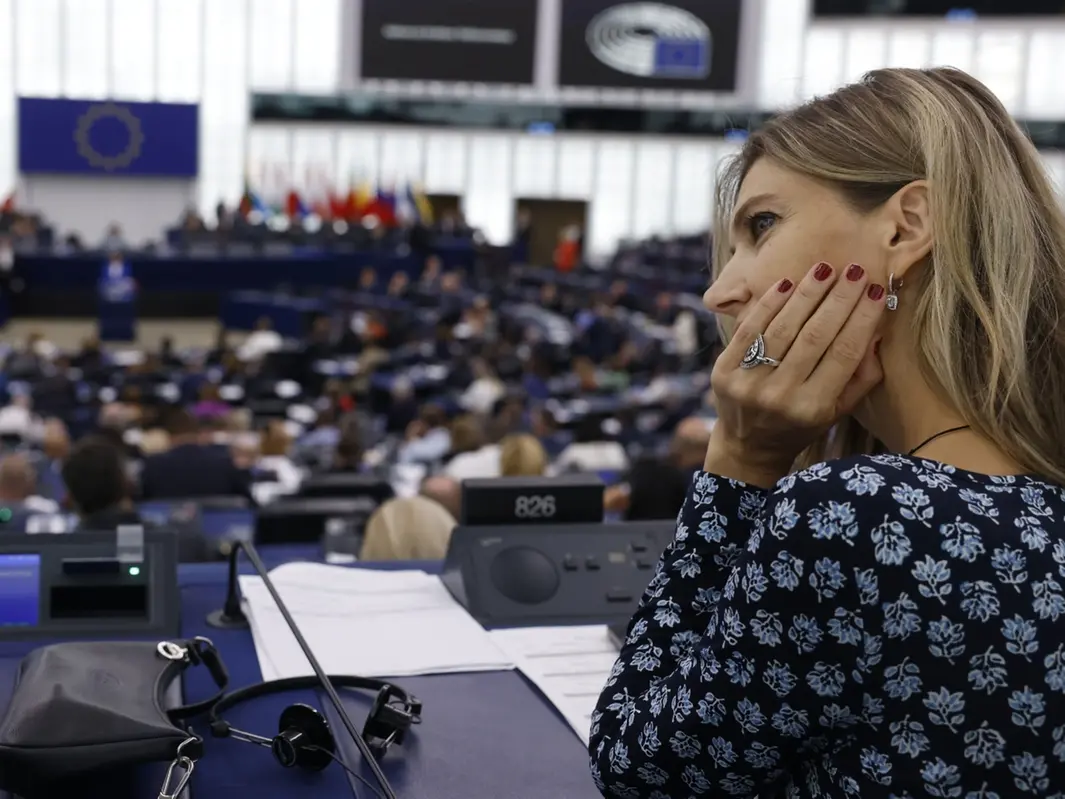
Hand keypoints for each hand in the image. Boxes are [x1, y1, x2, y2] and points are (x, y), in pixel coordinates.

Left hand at [706, 262, 886, 486]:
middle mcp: (780, 396)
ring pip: (782, 329)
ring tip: (825, 269)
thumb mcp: (838, 411)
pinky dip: (769, 304)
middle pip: (814, 336)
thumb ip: (862, 377)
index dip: (862, 320)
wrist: (748, 445)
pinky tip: (788, 283)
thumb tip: (876, 331)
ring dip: (806, 294)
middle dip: (838, 299)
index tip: (877, 292)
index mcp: (813, 407)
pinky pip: (750, 330)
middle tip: (856, 271)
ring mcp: (749, 383)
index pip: (844, 354)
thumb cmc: (801, 424)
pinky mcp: (723, 371)